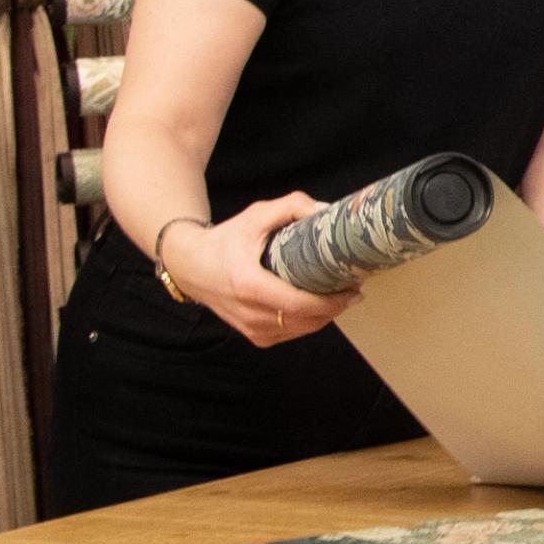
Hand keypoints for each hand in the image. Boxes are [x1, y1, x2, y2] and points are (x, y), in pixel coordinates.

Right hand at [162, 193, 358, 349]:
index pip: (300, 304)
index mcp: (249, 285)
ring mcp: (251, 328)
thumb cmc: (225, 240)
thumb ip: (291, 206)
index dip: (333, 302)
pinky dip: (308, 323)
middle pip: (306, 321)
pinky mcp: (254, 336)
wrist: (190, 266)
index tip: (354, 290)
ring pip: (301, 330)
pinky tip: (317, 307)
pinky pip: (290, 333)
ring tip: (339, 297)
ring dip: (324, 316)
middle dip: (335, 307)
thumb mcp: (256, 215)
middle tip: (353, 290)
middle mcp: (249, 312)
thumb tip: (326, 211)